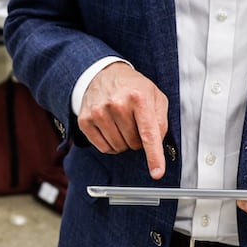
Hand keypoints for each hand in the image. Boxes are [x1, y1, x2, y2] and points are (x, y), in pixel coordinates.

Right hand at [78, 62, 169, 178]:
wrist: (103, 74)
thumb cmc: (132, 87)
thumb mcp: (155, 96)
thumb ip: (161, 120)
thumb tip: (157, 144)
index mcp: (138, 98)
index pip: (148, 134)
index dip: (154, 156)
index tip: (157, 172)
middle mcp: (117, 105)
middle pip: (134, 144)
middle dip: (138, 139)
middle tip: (134, 123)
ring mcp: (99, 113)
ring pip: (118, 148)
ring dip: (124, 141)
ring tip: (122, 123)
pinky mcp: (85, 121)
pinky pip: (103, 148)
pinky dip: (111, 144)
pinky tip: (111, 128)